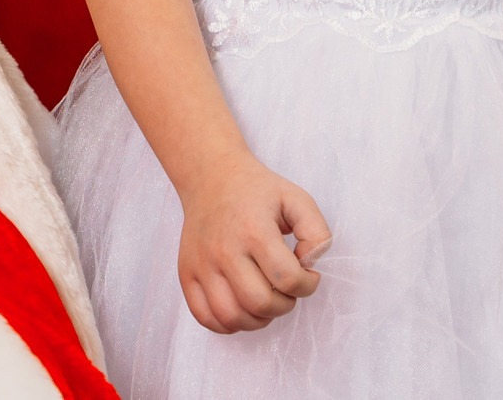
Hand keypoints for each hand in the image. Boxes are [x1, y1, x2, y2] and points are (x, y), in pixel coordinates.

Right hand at [175, 155, 330, 333]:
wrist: (211, 177)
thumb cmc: (257, 192)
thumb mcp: (296, 199)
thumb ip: (316, 231)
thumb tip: (310, 264)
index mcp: (253, 229)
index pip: (287, 278)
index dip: (308, 285)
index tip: (308, 276)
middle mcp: (224, 249)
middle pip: (259, 302)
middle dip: (284, 305)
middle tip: (286, 291)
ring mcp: (201, 264)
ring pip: (231, 316)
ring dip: (258, 319)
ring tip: (266, 301)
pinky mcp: (186, 273)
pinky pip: (205, 317)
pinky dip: (227, 324)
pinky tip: (242, 308)